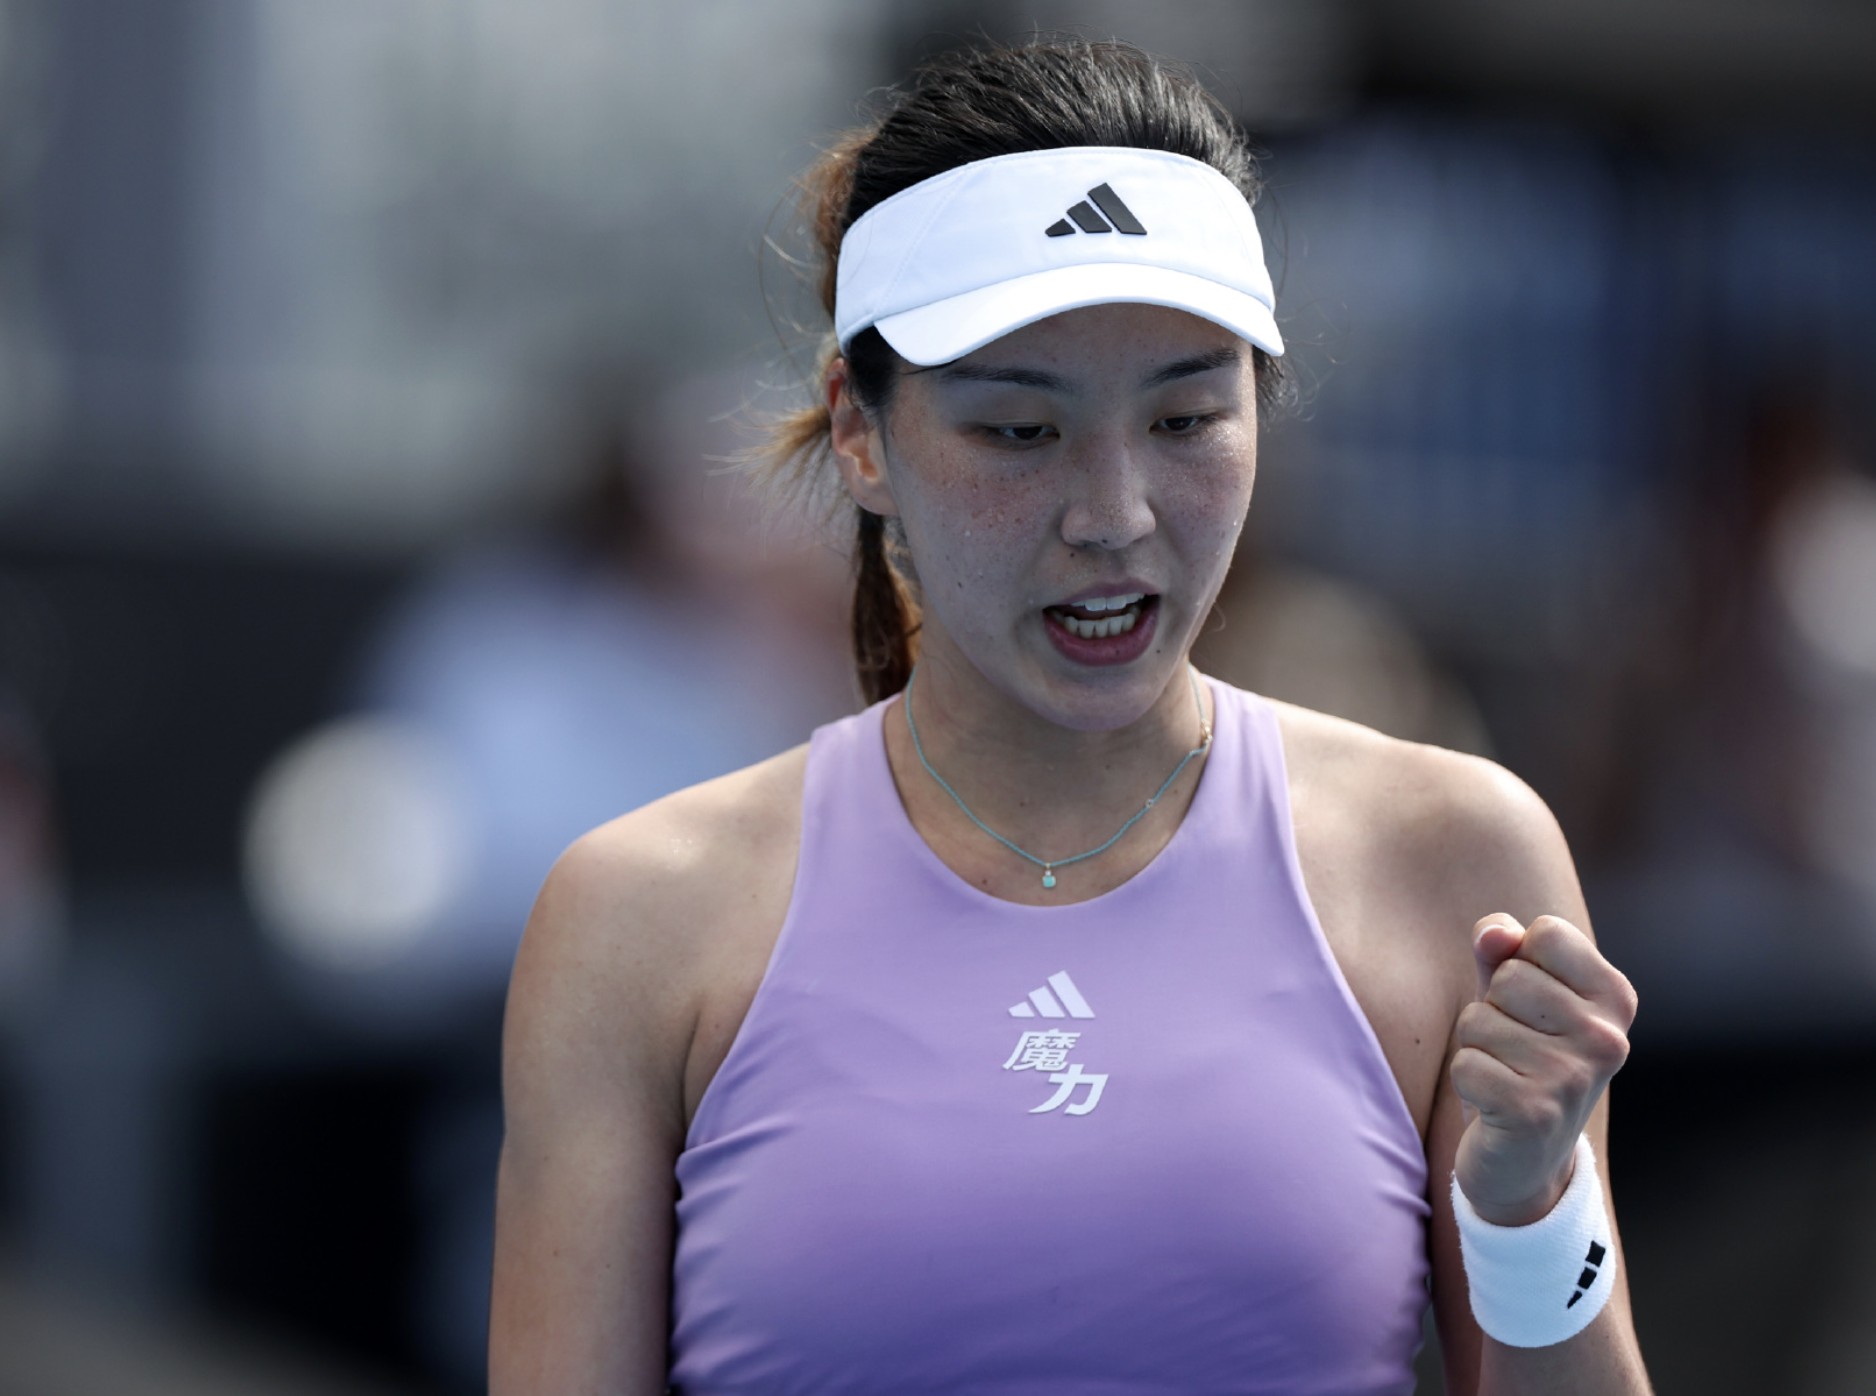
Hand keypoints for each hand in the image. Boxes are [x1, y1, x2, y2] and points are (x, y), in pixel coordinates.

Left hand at [1451, 913, 1637, 1225]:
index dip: (1520, 962)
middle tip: (1516, 1050)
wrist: (1526, 1161)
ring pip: (1478, 1020)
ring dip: (1477, 1048)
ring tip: (1507, 1076)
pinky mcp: (1534, 1112)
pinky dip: (1468, 1082)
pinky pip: (1465, 1064)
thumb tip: (1493, 933)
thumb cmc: (1519, 1058)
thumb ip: (1503, 948)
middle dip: (1493, 1009)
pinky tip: (1495, 1104)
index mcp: (1614, 998)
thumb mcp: (1513, 994)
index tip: (1534, 1006)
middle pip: (1508, 975)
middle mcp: (1606, 1037)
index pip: (1547, 933)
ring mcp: (1574, 1076)